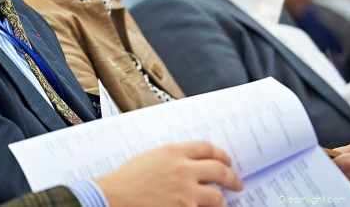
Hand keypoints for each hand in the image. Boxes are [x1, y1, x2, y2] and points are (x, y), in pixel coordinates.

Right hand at [94, 141, 242, 206]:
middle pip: (220, 170)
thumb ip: (171, 158)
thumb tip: (189, 164)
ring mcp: (186, 193)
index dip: (221, 155)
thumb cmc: (126, 179)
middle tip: (236, 183)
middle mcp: (183, 170)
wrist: (113, 198)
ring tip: (219, 203)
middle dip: (232, 178)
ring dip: (220, 201)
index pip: (207, 148)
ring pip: (218, 197)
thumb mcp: (149, 158)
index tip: (226, 161)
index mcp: (173, 152)